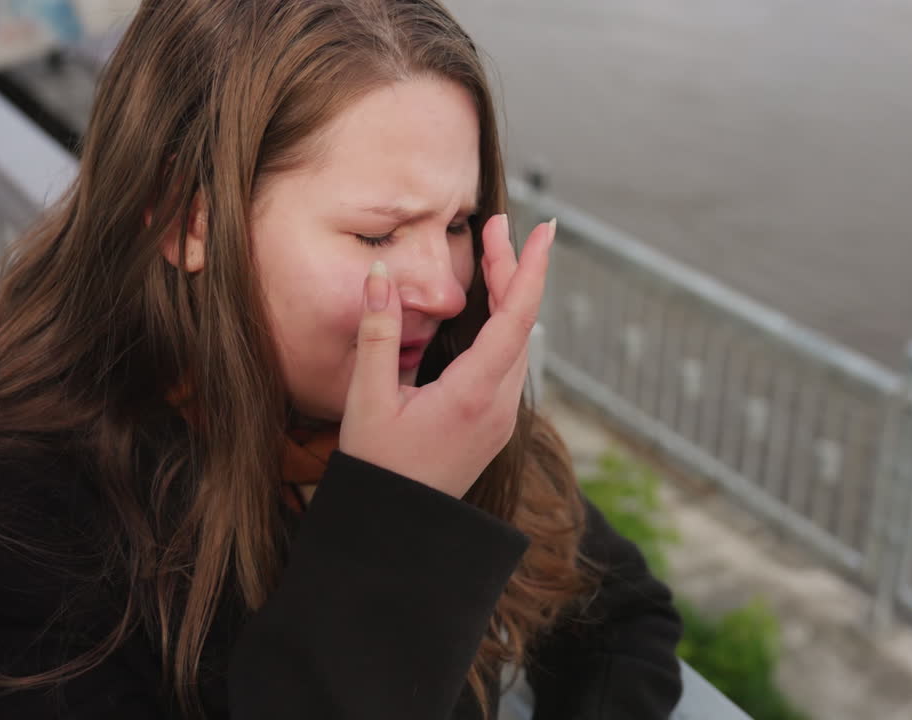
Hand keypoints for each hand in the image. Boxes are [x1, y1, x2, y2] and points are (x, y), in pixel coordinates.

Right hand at [338, 214, 555, 497]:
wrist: (396, 531)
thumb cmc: (377, 469)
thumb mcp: (367, 399)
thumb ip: (377, 334)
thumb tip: (383, 273)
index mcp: (473, 394)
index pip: (516, 317)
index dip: (529, 268)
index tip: (544, 229)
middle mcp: (499, 405)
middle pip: (521, 324)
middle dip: (513, 270)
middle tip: (498, 226)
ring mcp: (501, 418)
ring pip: (519, 344)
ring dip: (510, 299)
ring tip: (493, 258)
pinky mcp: (494, 426)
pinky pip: (510, 364)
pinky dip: (504, 327)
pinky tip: (489, 311)